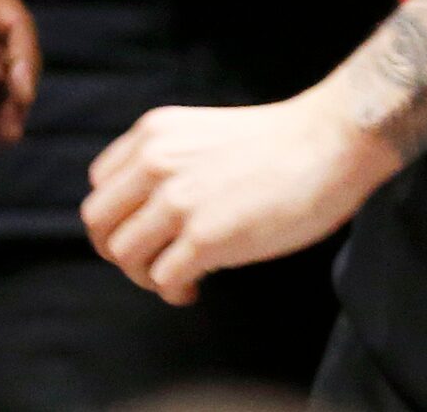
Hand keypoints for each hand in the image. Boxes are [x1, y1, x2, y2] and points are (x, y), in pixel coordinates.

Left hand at [82, 81, 395, 304]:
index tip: (147, 232)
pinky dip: (173, 291)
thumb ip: (169, 162)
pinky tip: (196, 287)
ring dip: (144, 276)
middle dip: (119, 252)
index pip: (100, 185)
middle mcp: (155, 162)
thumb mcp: (201, 134)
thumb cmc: (277, 145)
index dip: (118, 217)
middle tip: (152, 264)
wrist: (327, 144)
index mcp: (153, 134)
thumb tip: (147, 211)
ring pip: (122, 254)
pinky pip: (161, 279)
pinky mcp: (205, 237)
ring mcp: (178, 200)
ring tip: (178, 278)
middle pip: (98, 223)